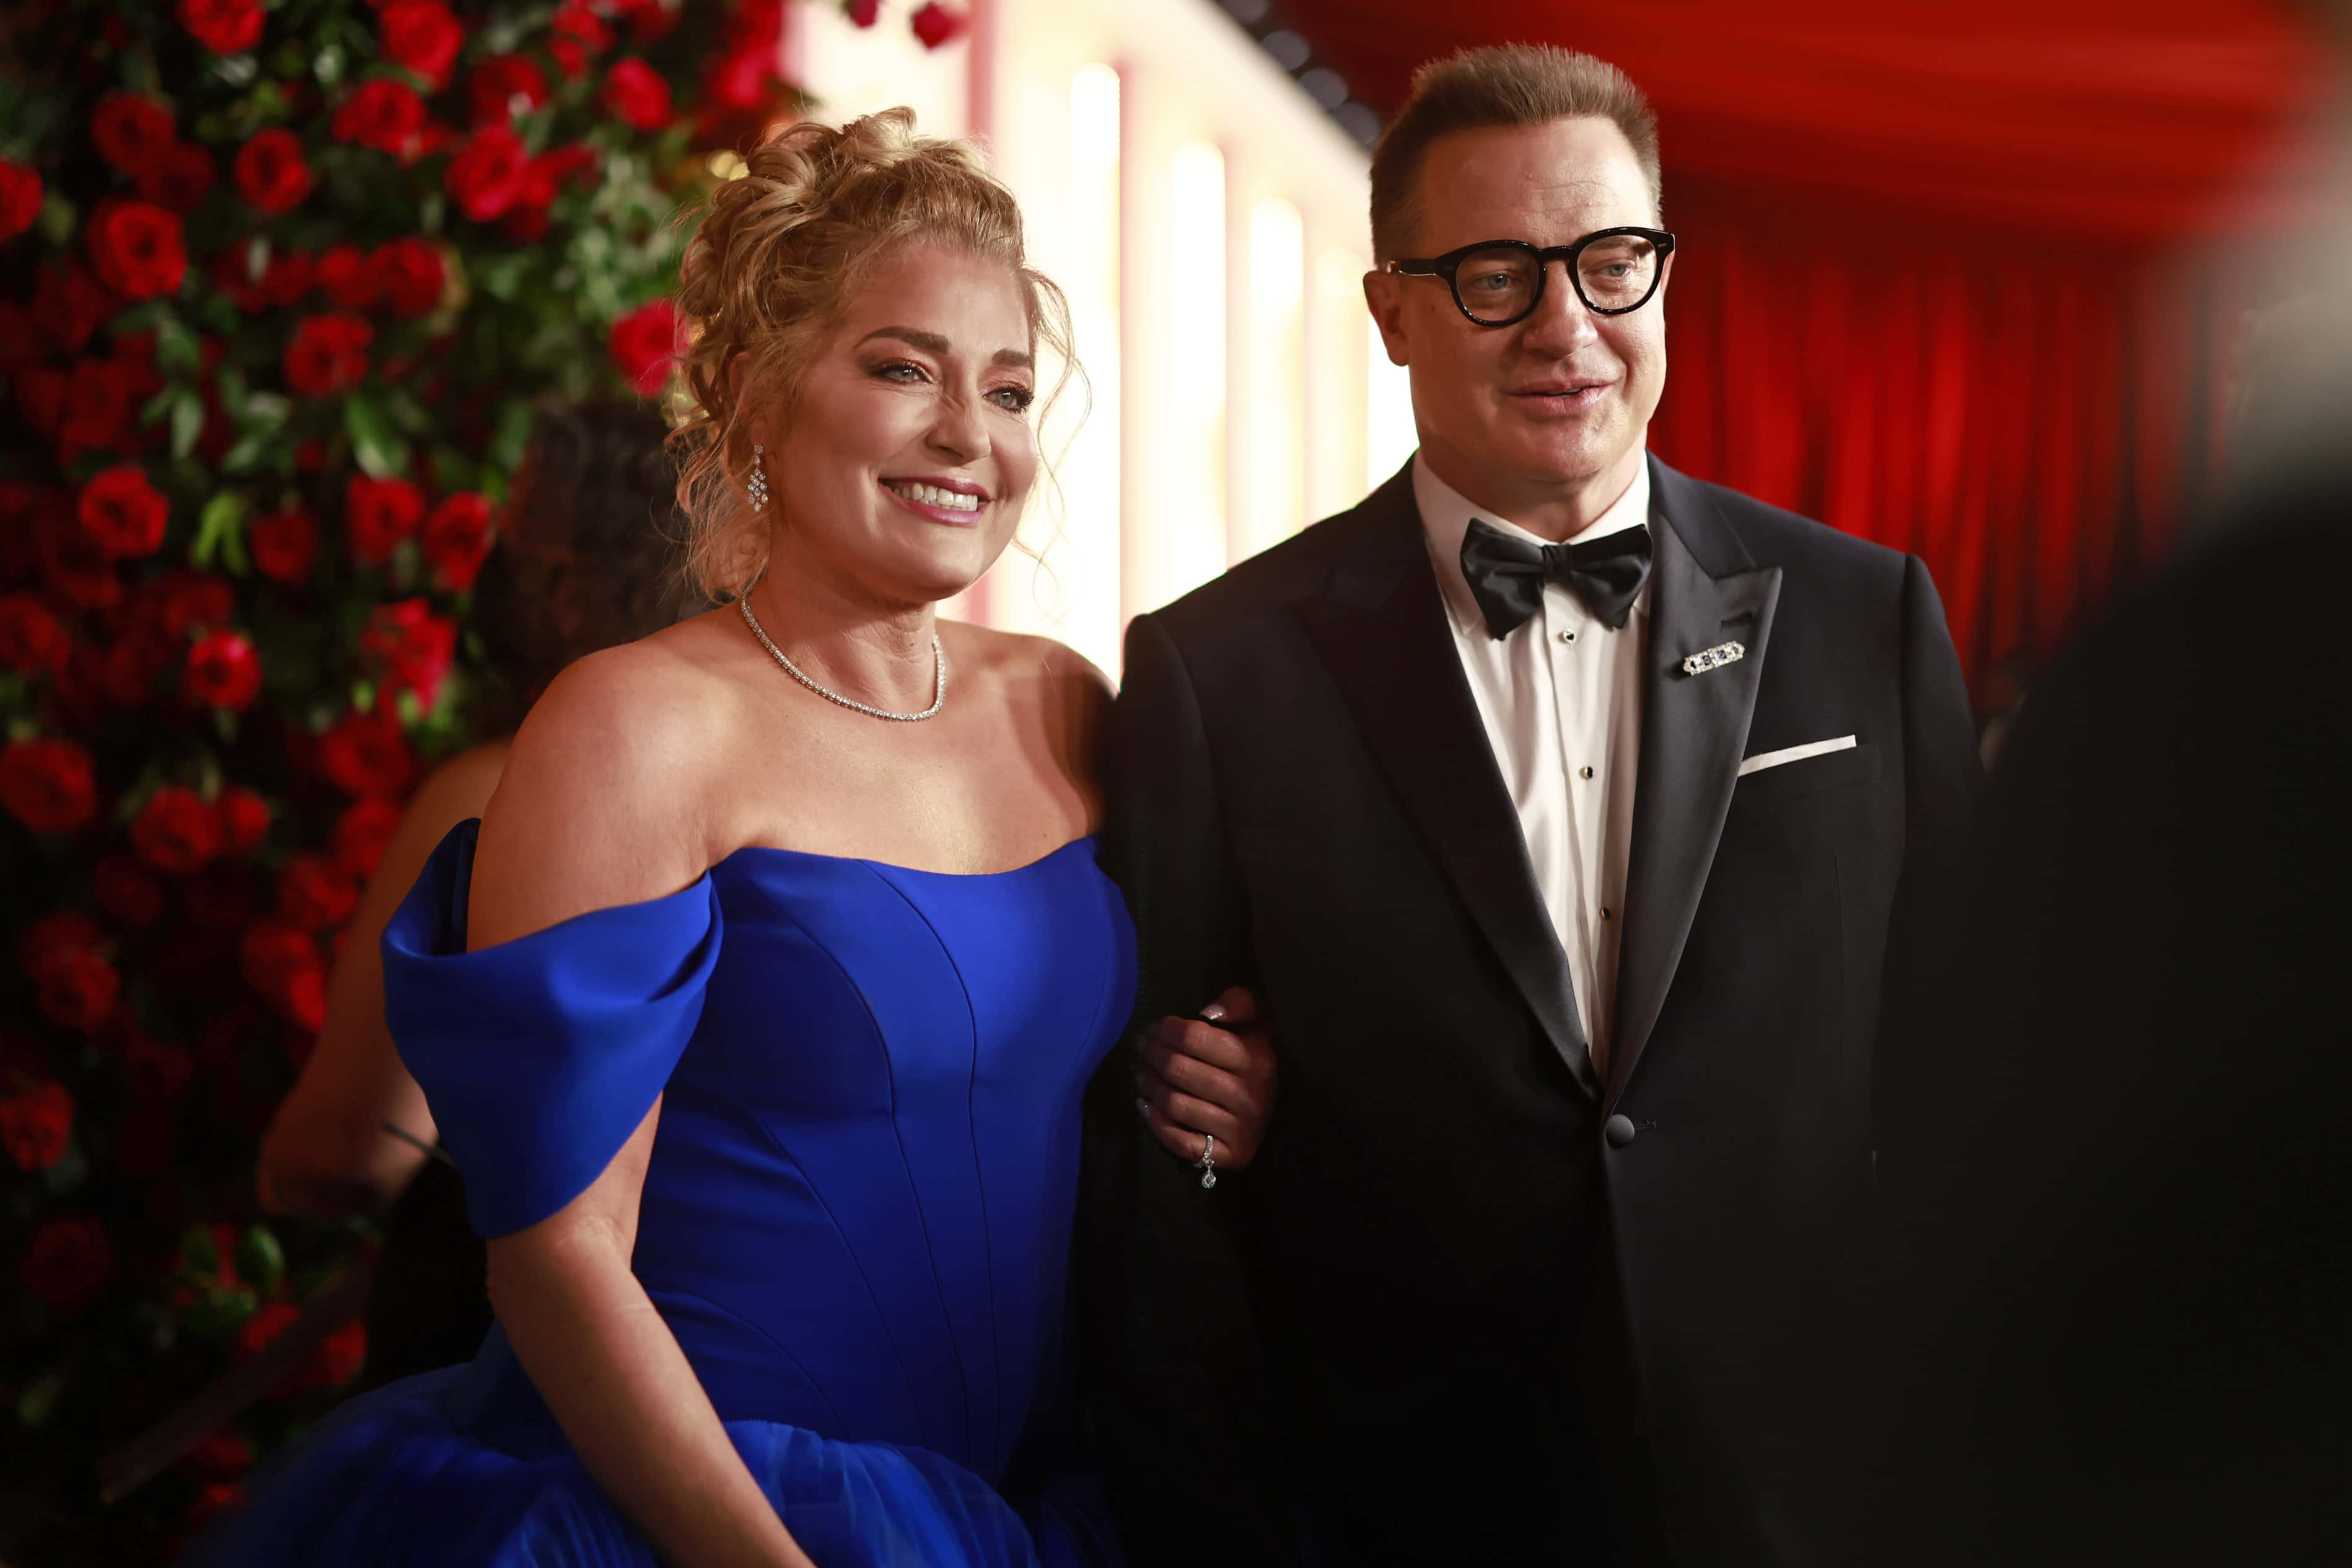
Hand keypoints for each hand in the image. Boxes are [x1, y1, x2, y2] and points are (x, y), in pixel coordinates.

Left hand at [1135, 986, 1276, 1171]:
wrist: (1276, 1112)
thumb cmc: (1257, 1059)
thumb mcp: (1258, 1023)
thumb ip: (1239, 1003)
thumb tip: (1208, 1013)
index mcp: (1257, 1059)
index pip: (1195, 1038)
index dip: (1166, 1029)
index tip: (1154, 1027)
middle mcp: (1249, 1095)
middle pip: (1179, 1069)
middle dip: (1152, 1054)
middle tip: (1142, 1048)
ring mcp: (1239, 1129)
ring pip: (1175, 1103)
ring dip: (1149, 1085)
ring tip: (1141, 1073)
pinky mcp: (1228, 1156)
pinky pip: (1179, 1140)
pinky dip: (1155, 1122)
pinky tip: (1144, 1104)